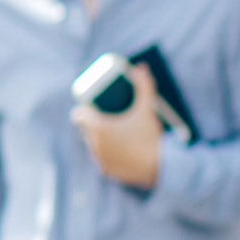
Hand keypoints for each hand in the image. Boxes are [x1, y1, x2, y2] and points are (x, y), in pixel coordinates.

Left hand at [72, 64, 160, 189]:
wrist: (162, 167)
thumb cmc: (151, 136)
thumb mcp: (147, 108)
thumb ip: (143, 85)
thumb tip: (141, 67)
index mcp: (97, 128)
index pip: (78, 115)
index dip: (84, 110)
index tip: (93, 108)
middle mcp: (95, 145)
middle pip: (86, 130)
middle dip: (94, 123)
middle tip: (107, 117)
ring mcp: (101, 160)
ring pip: (94, 145)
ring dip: (99, 139)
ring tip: (112, 133)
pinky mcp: (109, 172)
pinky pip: (103, 160)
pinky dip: (108, 155)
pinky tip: (115, 150)